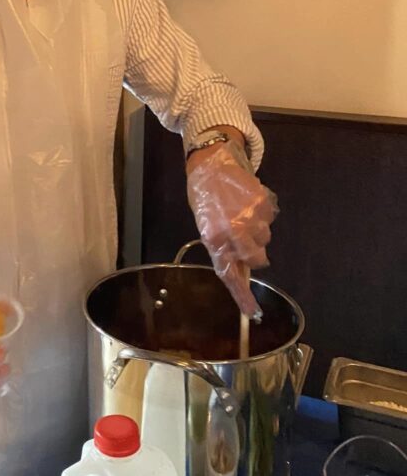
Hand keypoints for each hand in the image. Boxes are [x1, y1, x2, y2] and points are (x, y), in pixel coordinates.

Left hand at [186, 141, 277, 318]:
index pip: (230, 274)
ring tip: (241, 212)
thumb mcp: (206, 225)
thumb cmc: (204, 196)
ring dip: (257, 231)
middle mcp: (233, 232)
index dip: (242, 295)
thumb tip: (240, 268)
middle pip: (257, 259)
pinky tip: (248, 201)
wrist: (211, 163)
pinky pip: (270, 218)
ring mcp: (250, 218)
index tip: (252, 313)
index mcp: (214, 239)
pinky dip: (262, 213)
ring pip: (265, 239)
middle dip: (253, 252)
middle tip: (243, 236)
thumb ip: (221, 246)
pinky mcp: (263, 204)